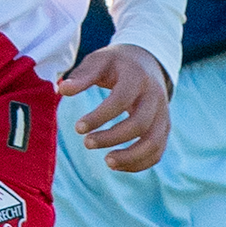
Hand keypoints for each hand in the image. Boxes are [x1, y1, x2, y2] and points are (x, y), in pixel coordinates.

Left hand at [58, 42, 171, 171]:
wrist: (147, 62)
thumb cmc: (116, 64)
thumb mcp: (99, 61)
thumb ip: (82, 76)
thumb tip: (61, 90)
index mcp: (137, 77)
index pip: (121, 100)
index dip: (99, 116)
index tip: (77, 128)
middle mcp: (155, 96)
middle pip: (140, 124)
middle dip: (112, 138)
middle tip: (86, 143)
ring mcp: (163, 114)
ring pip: (153, 143)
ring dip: (130, 157)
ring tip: (107, 162)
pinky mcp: (164, 128)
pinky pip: (157, 152)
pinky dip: (139, 163)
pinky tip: (117, 165)